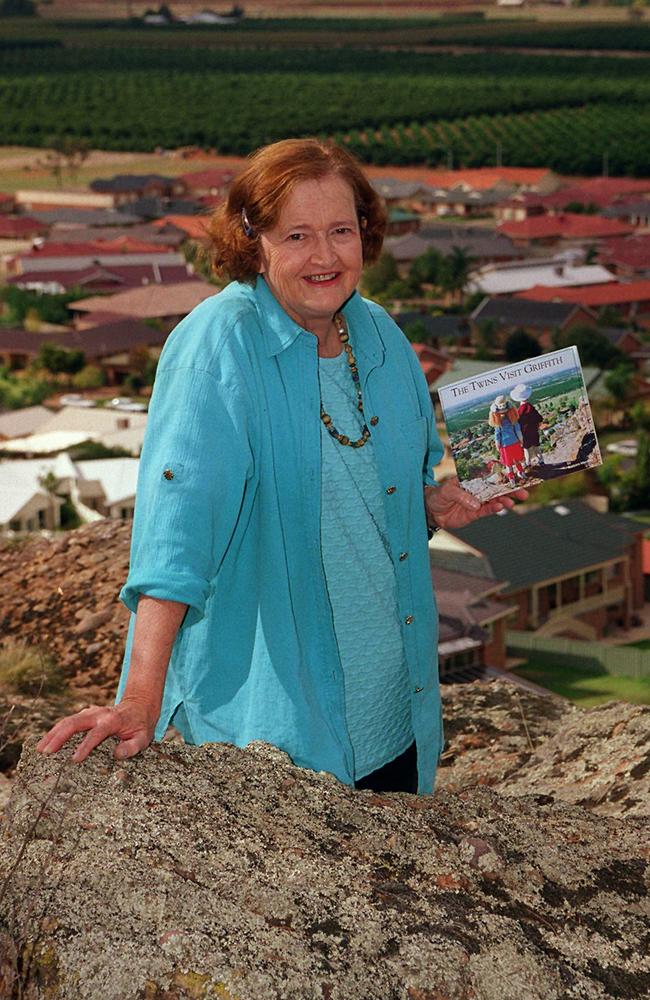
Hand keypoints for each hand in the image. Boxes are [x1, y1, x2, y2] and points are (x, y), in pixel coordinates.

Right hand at [36, 696, 157, 762]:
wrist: (139, 706)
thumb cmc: (140, 726)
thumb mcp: (144, 738)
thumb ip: (132, 747)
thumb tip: (117, 754)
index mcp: (112, 720)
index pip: (96, 733)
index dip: (85, 746)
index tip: (74, 760)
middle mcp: (98, 714)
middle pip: (75, 723)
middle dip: (59, 737)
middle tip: (46, 753)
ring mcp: (89, 713)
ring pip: (67, 721)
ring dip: (52, 734)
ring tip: (40, 749)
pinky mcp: (84, 715)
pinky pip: (67, 722)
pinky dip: (55, 732)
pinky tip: (45, 743)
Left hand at [425, 476, 527, 530]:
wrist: (431, 512)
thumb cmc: (438, 495)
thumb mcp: (447, 491)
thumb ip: (461, 496)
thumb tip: (476, 504)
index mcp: (472, 479)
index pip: (490, 475)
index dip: (504, 475)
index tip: (516, 475)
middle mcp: (478, 489)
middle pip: (497, 488)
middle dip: (511, 489)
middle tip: (523, 492)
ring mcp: (478, 501)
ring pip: (495, 500)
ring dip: (505, 500)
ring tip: (512, 502)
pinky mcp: (475, 513)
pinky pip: (487, 511)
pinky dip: (494, 509)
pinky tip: (501, 507)